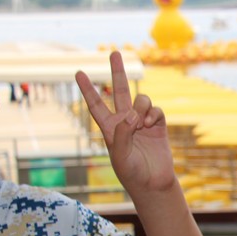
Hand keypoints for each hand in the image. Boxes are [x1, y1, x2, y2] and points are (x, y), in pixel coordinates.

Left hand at [75, 51, 176, 194]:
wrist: (154, 182)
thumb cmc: (132, 173)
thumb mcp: (120, 156)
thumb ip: (122, 134)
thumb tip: (132, 114)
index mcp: (110, 128)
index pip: (96, 105)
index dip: (88, 89)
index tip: (79, 73)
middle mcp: (125, 121)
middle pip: (120, 91)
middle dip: (117, 72)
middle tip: (114, 53)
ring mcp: (142, 122)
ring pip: (141, 100)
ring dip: (142, 106)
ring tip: (142, 123)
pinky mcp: (158, 125)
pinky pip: (156, 110)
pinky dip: (153, 114)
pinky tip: (151, 124)